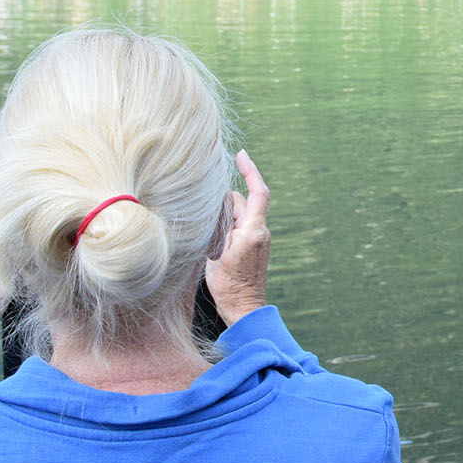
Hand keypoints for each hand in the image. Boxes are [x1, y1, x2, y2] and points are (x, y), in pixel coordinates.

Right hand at [205, 150, 270, 325]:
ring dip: (223, 215)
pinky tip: (211, 237)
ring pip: (238, 214)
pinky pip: (238, 226)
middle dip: (224, 201)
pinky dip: (225, 225)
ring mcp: (258, 239)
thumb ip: (221, 226)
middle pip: (242, 202)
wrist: (243, 308)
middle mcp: (260, 231)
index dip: (250, 170)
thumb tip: (222, 203)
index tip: (240, 155)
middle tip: (202, 209)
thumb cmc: (229, 285)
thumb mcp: (217, 254)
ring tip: (207, 234)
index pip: (257, 192)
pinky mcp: (253, 246)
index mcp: (253, 230)